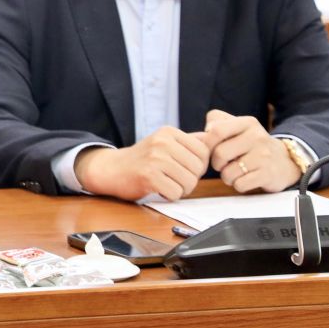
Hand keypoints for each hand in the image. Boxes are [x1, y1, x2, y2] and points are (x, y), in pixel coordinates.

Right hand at [74, 126, 211, 201]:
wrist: (112, 169)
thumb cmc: (143, 159)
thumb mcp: (165, 143)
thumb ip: (189, 141)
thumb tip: (216, 138)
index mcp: (169, 132)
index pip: (204, 152)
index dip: (199, 166)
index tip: (183, 168)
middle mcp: (162, 142)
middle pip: (198, 169)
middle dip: (190, 179)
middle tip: (173, 178)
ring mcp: (155, 158)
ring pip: (189, 183)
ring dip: (180, 189)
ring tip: (166, 183)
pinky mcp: (148, 176)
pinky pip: (175, 193)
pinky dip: (169, 196)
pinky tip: (158, 189)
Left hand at [201, 109, 301, 192]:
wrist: (285, 161)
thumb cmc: (252, 144)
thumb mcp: (238, 126)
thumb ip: (217, 122)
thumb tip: (206, 131)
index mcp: (248, 123)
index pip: (217, 130)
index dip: (207, 143)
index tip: (210, 149)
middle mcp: (257, 137)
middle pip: (219, 153)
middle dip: (216, 163)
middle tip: (223, 164)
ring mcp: (264, 156)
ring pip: (228, 172)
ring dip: (226, 176)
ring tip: (235, 172)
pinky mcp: (268, 175)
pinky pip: (240, 184)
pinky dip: (238, 185)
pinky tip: (245, 179)